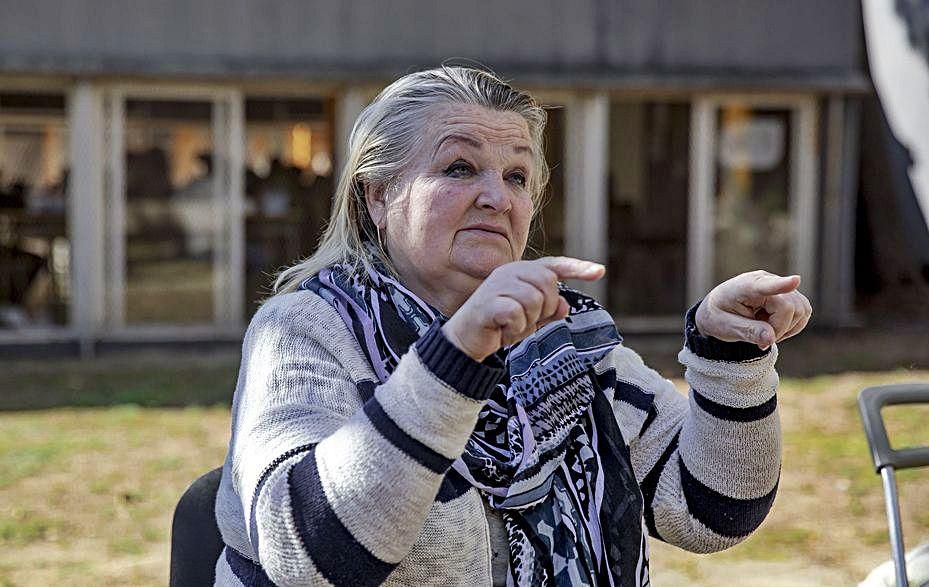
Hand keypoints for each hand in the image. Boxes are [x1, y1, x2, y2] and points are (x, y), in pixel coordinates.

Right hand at [442, 257, 604, 360]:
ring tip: (513, 327)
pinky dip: (515, 329)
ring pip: (534, 300)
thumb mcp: (529, 319)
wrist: (465, 341)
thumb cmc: (498, 326)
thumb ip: (548, 311)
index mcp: (521, 272)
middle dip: (545, 307)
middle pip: (548, 283)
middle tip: (527, 321)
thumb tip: (565, 305)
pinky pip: (517, 314)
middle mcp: (510, 272)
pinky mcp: (489, 303)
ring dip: (528, 322)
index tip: (600, 272)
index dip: (578, 268)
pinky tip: (503, 333)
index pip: (554, 265)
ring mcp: (498, 286)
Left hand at [695, 270, 811, 348]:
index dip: (781, 285)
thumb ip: (747, 332)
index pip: (764, 285)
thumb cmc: (719, 317)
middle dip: (779, 329)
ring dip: (786, 327)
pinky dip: (793, 325)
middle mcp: (765, 280)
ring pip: (801, 309)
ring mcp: (780, 285)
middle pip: (790, 307)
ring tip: (764, 329)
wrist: (718, 310)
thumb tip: (771, 338)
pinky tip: (774, 327)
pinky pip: (804, 311)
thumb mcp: (725, 327)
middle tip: (759, 339)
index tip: (796, 280)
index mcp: (744, 286)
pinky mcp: (789, 293)